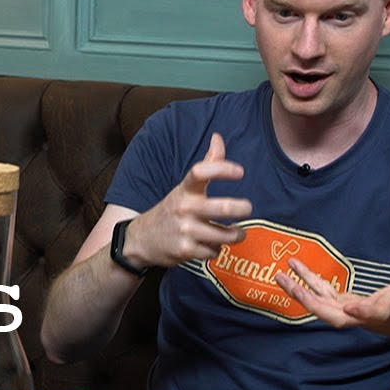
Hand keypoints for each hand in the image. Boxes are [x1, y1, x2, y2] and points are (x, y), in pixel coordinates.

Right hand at [127, 133, 252, 267]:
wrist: (141, 239)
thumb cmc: (171, 210)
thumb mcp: (184, 187)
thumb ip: (207, 163)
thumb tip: (218, 137)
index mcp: (185, 189)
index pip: (201, 172)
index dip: (223, 169)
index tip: (240, 172)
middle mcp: (185, 208)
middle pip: (223, 208)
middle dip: (242, 209)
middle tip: (247, 208)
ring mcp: (185, 230)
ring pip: (224, 235)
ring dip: (235, 235)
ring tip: (236, 232)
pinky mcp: (185, 250)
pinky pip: (213, 251)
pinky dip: (216, 249)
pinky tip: (211, 244)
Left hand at [278, 209, 389, 340]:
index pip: (378, 311)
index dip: (365, 312)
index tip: (352, 307)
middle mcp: (368, 314)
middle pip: (337, 318)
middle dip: (313, 303)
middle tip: (291, 285)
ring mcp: (354, 314)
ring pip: (323, 309)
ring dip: (301, 293)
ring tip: (281, 276)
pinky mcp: (345, 310)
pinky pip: (322, 300)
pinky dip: (305, 288)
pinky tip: (290, 273)